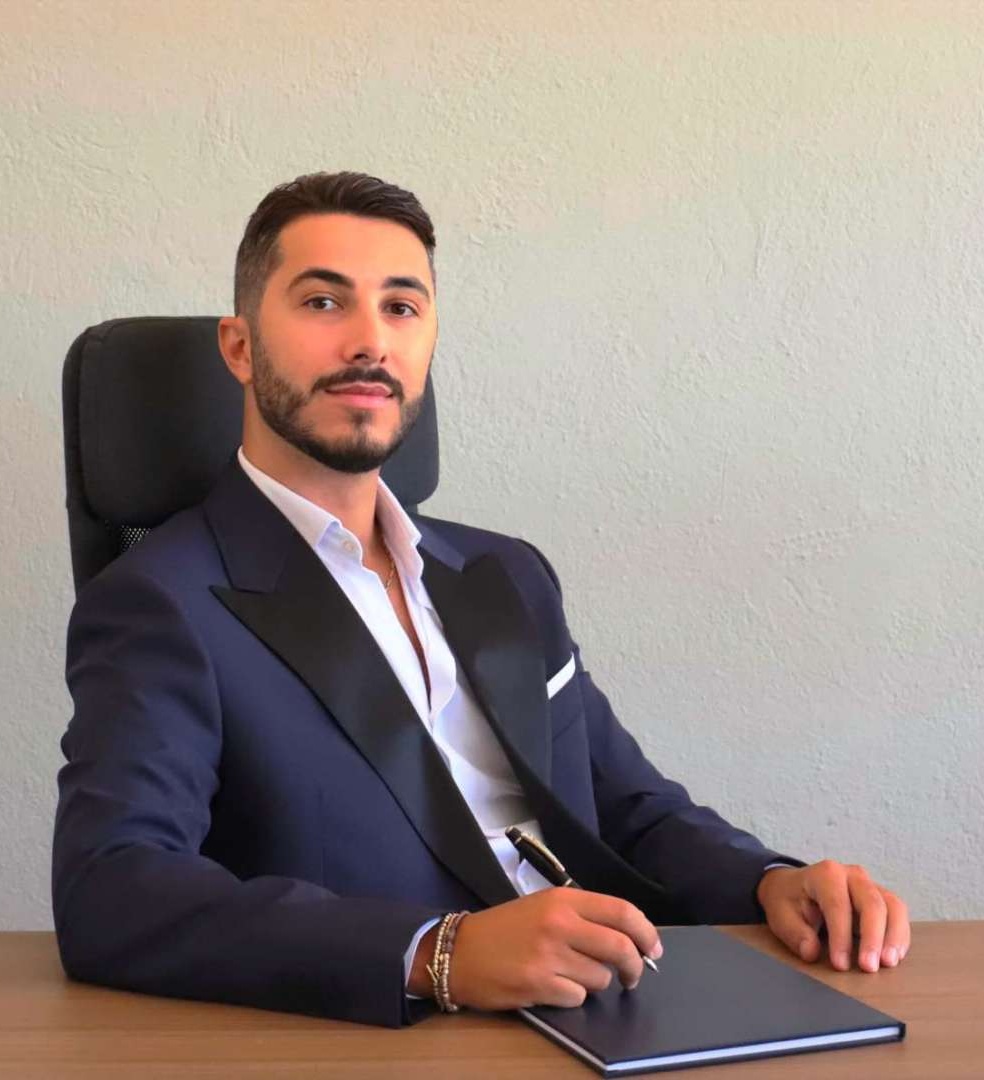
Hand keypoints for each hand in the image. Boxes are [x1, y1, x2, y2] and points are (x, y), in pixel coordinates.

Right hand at [410, 889, 662, 1009]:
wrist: (458, 951)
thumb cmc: (503, 929)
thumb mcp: (542, 907)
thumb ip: (581, 917)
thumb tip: (626, 939)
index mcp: (563, 900)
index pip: (622, 912)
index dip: (646, 933)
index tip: (654, 949)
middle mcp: (560, 924)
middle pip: (620, 947)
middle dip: (635, 967)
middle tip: (632, 977)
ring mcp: (549, 955)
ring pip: (600, 978)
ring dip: (595, 983)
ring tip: (571, 976)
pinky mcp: (538, 984)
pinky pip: (577, 998)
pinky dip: (572, 997)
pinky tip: (552, 987)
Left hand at [756, 861, 909, 972]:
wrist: (792, 886)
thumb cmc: (788, 900)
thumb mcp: (780, 915)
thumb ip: (795, 933)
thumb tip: (812, 951)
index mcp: (825, 874)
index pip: (838, 905)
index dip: (841, 936)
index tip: (840, 964)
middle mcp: (852, 875)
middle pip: (872, 903)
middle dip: (873, 937)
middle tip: (869, 967)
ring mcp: (869, 885)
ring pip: (893, 906)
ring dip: (894, 936)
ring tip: (888, 963)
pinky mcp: (880, 898)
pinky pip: (898, 914)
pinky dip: (899, 936)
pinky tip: (894, 956)